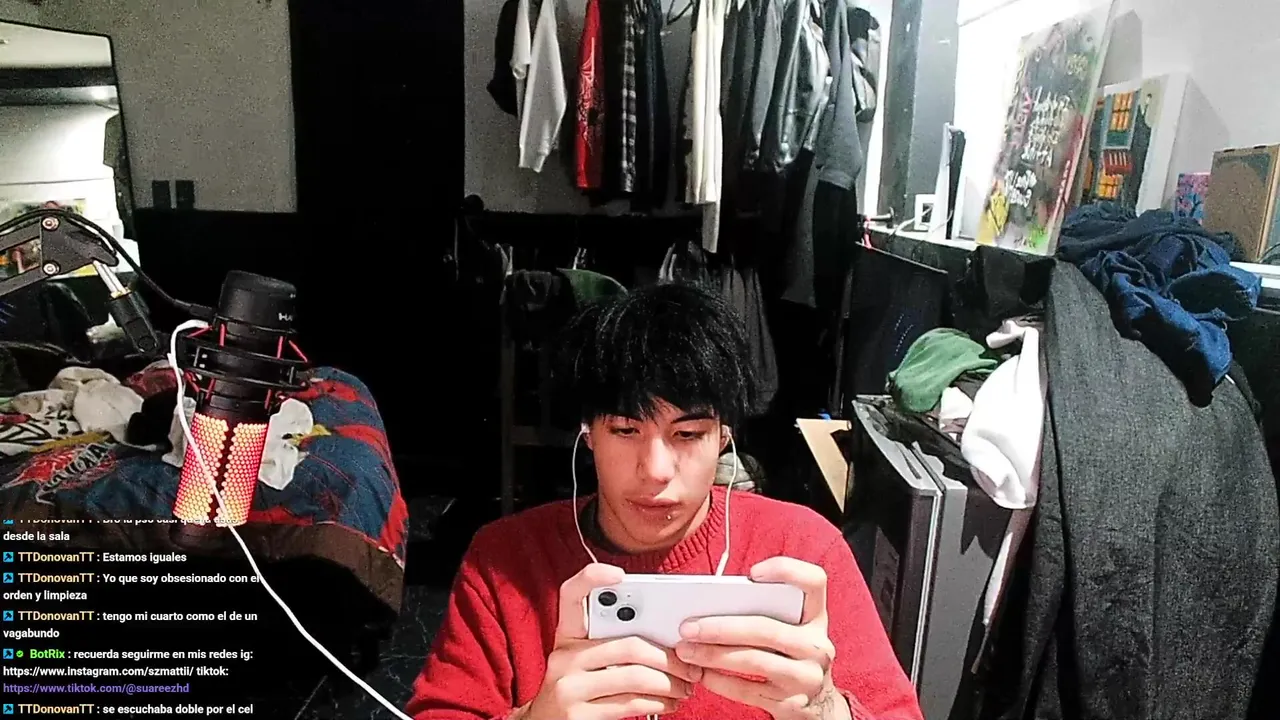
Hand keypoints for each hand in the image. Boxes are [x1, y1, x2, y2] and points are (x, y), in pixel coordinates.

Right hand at [521, 564, 701, 719]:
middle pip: (628, 646)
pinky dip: (659, 703)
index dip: (591, 579)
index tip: (619, 574)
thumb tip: (666, 635)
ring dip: (670, 684)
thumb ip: (612, 641)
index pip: (571, 596)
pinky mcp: (579, 715)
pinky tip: (670, 703)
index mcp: (567, 636)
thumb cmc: (578, 687)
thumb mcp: (584, 660)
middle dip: (668, 658)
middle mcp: (564, 657)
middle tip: (691, 666)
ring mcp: (569, 687)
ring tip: (686, 687)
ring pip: (635, 677)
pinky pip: (631, 703)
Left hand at [673, 558, 848, 719]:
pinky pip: (747, 690)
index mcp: (815, 617)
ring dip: (713, 655)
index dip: (786, 571)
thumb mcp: (791, 630)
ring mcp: (806, 677)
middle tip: (688, 627)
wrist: (818, 705)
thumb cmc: (790, 654)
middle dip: (721, 627)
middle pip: (766, 629)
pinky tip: (702, 673)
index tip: (752, 573)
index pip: (814, 582)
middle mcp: (816, 645)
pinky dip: (719, 681)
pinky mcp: (791, 704)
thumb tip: (710, 605)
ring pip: (753, 661)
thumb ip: (764, 613)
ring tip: (687, 651)